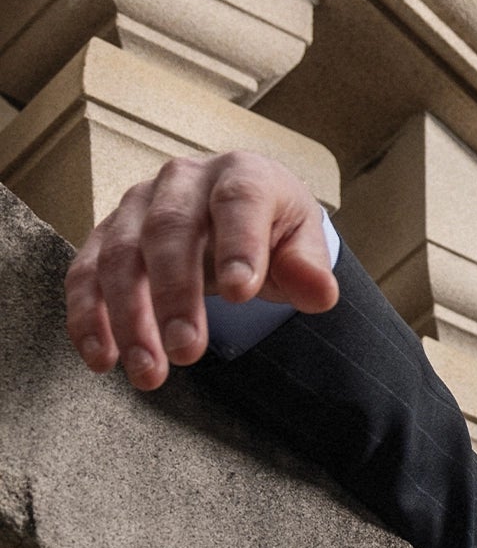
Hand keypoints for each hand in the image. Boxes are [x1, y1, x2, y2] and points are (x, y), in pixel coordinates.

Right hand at [63, 150, 338, 389]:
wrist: (236, 208)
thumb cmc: (272, 227)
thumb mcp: (301, 241)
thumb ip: (308, 266)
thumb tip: (321, 294)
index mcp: (242, 174)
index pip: (238, 203)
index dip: (239, 246)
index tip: (241, 294)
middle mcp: (182, 181)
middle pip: (169, 232)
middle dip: (176, 295)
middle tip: (187, 350)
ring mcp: (136, 205)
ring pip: (119, 257)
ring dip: (129, 319)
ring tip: (148, 373)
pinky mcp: (106, 235)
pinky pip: (85, 274)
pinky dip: (88, 318)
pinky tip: (102, 359)